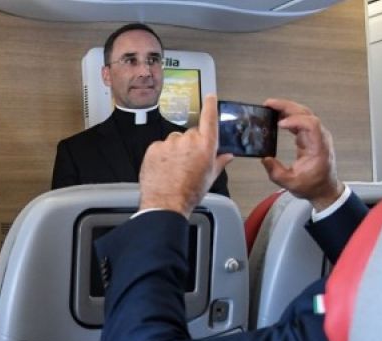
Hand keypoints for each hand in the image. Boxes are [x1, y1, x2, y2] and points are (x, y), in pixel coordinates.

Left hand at [139, 94, 232, 216]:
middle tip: (187, 162)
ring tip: (174, 168)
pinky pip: (160, 146)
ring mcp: (170, 143)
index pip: (209, 118)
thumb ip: (219, 162)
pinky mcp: (154, 148)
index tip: (210, 96)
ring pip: (174, 141)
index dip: (210, 106)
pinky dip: (161, 154)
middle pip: (190, 134)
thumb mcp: (210, 177)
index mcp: (206, 146)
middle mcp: (188, 140)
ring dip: (175, 150)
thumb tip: (227, 156)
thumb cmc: (189, 193)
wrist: (166, 203)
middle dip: (190, 144)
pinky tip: (164, 168)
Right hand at [260, 98, 343, 210]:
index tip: (279, 124)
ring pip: (304, 114)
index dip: (295, 120)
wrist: (324, 189)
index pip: (311, 124)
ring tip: (270, 106)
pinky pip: (301, 120)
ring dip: (287, 108)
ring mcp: (316, 135)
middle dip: (287, 107)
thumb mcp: (290, 183)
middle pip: (307, 114)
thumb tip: (264, 158)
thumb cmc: (310, 186)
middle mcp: (319, 137)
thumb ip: (276, 172)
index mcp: (318, 147)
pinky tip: (277, 115)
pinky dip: (289, 115)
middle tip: (268, 104)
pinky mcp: (311, 136)